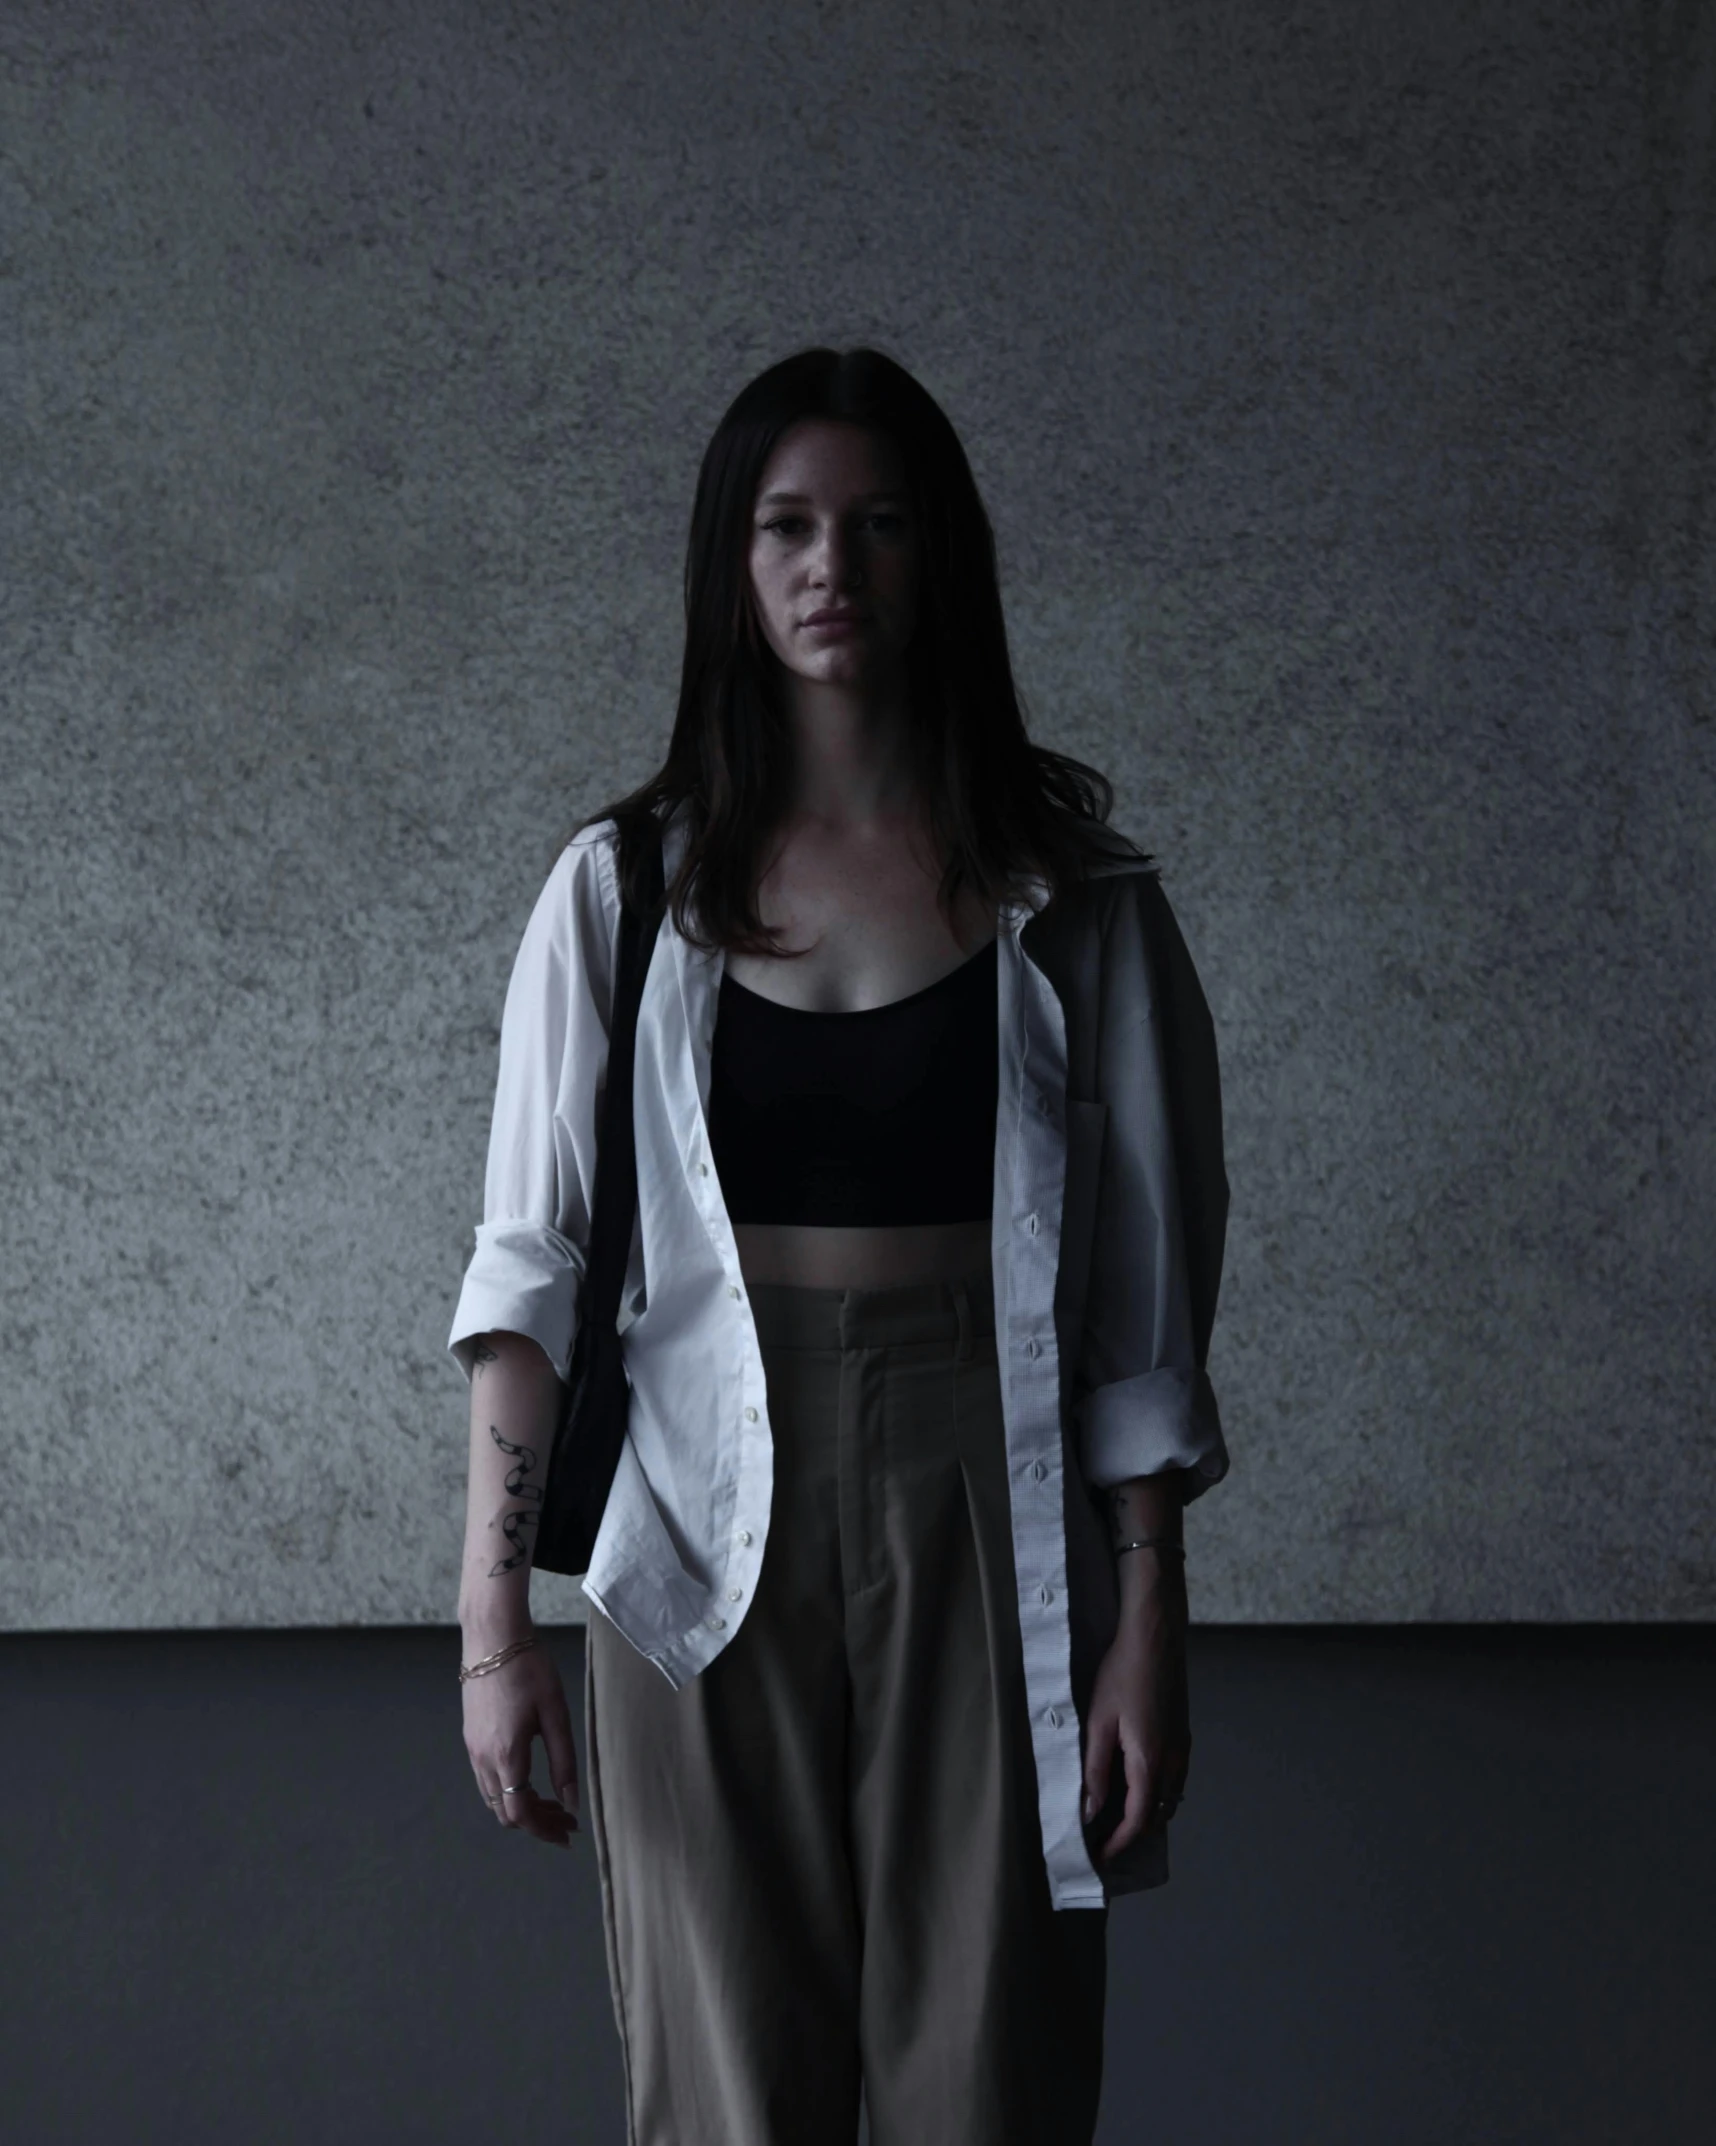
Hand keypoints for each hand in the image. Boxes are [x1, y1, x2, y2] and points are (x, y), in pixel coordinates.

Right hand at [461, 1639, 580, 1847]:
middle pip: (506, 1812)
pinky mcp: (470, 1737)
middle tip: (566, 1817)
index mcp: (506, 1755)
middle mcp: (483, 1759)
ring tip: (553, 1799)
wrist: (492, 1637)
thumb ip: (563, 1761)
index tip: (568, 1834)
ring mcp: (472, 1749)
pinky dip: (509, 1789)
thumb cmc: (529, 1669)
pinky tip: (531, 1777)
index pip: (521, 1813)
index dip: (544, 1830)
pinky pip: (486, 1779)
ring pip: (494, 1798)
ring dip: (522, 1806)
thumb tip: (571, 1802)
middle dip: (537, 1821)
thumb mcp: (555, 1713)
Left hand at [1080, 1562, 1190, 1862]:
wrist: (1156, 1636)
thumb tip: (1091, 1812)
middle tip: (1104, 1842)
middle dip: (1132, 1835)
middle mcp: (1173, 1761)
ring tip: (1117, 1819)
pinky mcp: (1183, 1733)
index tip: (1099, 1857)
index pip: (1138, 1821)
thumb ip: (1096, 1771)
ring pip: (1170, 1798)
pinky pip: (1175, 1779)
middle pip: (1158, 1815)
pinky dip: (1157, 1794)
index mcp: (1150, 1762)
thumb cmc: (1122, 1674)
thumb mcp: (1098, 1723)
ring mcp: (1183, 1747)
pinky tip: (1137, 1785)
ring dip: (1146, 1815)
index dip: (1119, 1844)